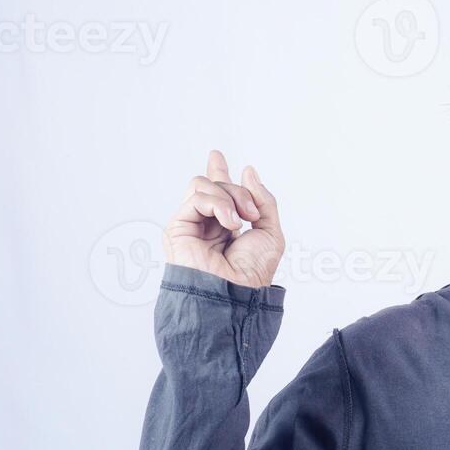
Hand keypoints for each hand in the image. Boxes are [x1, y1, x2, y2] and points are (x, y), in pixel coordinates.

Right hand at [162, 149, 283, 287]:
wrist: (236, 292)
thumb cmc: (252, 273)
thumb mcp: (271, 232)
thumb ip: (263, 201)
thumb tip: (248, 171)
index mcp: (225, 226)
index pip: (218, 193)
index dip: (217, 172)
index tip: (216, 156)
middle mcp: (206, 224)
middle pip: (215, 184)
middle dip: (238, 191)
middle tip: (251, 213)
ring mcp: (191, 225)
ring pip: (203, 185)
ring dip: (228, 197)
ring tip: (239, 221)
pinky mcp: (178, 227)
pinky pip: (196, 197)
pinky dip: (217, 204)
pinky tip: (229, 223)